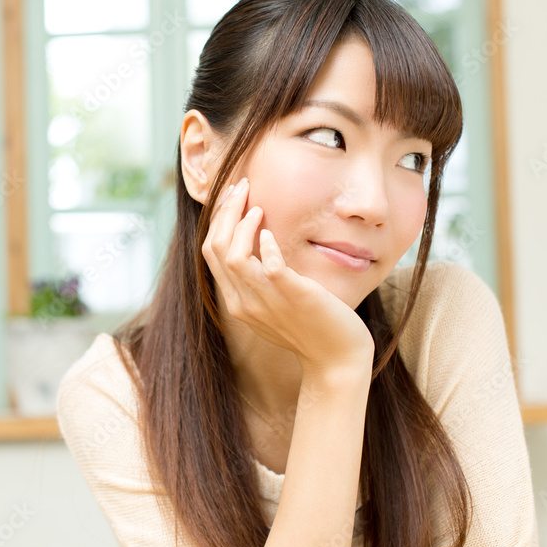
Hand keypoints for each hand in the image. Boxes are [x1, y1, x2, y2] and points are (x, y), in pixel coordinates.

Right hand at [201, 176, 374, 378]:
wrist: (336, 360)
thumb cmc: (310, 326)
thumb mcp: (274, 303)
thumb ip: (259, 279)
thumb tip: (257, 243)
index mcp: (236, 302)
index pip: (210, 252)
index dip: (217, 219)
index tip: (233, 196)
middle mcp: (243, 303)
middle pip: (215, 248)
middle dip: (225, 211)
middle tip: (241, 186)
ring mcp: (266, 302)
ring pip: (233, 255)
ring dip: (241, 223)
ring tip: (257, 205)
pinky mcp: (293, 297)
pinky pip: (270, 267)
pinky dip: (265, 245)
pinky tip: (269, 231)